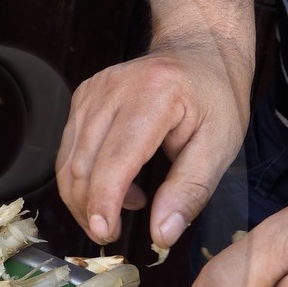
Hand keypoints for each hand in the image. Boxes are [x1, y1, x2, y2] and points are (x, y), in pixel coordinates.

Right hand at [56, 38, 250, 246]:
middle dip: (89, 209)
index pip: (114, 160)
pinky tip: (117, 183)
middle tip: (112, 234)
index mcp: (153, 96)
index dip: (103, 202)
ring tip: (122, 208)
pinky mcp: (82, 97)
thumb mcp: (219, 147)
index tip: (105, 233)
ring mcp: (92, 91)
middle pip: (82, 165)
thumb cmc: (215, 98)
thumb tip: (161, 235)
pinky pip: (69, 150)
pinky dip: (84, 178)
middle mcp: (113, 89)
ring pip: (68, 161)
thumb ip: (189, 192)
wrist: (200, 51)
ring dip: (85, 197)